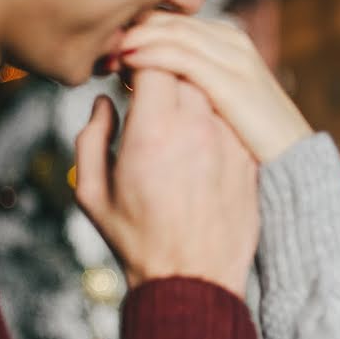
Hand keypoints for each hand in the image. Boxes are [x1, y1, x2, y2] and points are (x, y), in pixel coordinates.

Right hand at [74, 69, 258, 298]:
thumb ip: (91, 138)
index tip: (127, 71)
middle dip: (165, 67)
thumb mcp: (92, 194)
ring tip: (173, 111)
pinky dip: (213, 114)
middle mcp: (197, 127)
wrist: (194, 282)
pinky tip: (197, 134)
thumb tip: (103, 103)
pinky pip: (230, 116)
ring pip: (212, 88)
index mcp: (154, 131)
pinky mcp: (248, 156)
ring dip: (191, 89)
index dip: (139, 56)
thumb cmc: (137, 240)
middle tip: (148, 85)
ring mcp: (229, 140)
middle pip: (186, 66)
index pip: (154, 59)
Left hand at [116, 12, 312, 162]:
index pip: (172, 21)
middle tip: (99, 42)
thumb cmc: (249, 140)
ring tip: (108, 49)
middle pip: (170, 21)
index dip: (137, 27)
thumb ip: (185, 84)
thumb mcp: (215, 102)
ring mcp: (235, 59)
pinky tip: (129, 60)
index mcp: (226, 42)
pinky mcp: (233, 83)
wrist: (293, 166)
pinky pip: (184, 59)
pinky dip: (153, 55)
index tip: (105, 44)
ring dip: (137, 38)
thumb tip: (136, 81)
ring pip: (174, 34)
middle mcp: (231, 42)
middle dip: (133, 28)